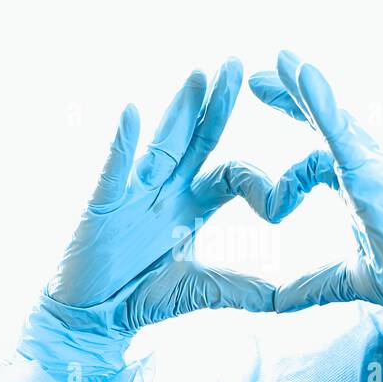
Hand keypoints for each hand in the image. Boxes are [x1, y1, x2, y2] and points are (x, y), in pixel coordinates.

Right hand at [21, 58, 336, 373]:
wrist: (95, 316)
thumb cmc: (143, 295)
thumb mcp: (203, 289)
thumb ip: (244, 288)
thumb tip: (287, 300)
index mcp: (192, 205)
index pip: (231, 174)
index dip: (258, 182)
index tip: (284, 203)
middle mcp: (166, 190)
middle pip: (198, 139)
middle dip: (219, 104)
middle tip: (239, 65)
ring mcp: (134, 194)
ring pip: (162, 143)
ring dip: (179, 109)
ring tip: (199, 75)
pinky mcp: (103, 207)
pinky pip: (114, 171)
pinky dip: (122, 144)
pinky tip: (130, 113)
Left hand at [249, 51, 382, 326]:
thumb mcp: (345, 280)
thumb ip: (309, 286)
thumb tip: (275, 303)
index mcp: (359, 190)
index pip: (317, 157)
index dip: (291, 157)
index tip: (261, 175)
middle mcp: (365, 170)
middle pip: (323, 122)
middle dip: (291, 97)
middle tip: (257, 78)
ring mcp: (368, 166)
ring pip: (331, 116)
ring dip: (302, 86)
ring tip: (279, 60)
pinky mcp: (368, 169)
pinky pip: (338, 127)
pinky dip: (318, 99)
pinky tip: (299, 72)